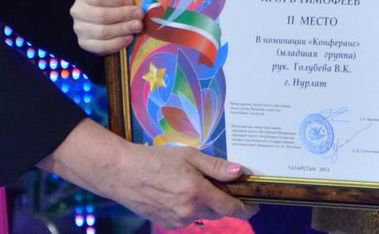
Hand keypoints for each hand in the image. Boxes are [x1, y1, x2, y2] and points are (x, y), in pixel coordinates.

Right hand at [43, 120, 255, 227]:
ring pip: (203, 214)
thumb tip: (240, 172)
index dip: (247, 207)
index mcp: (197, 192)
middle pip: (219, 212)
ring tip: (195, 183)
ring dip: (207, 203)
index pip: (231, 208)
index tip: (255, 203)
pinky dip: (191, 207)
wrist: (122, 173)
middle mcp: (189, 211)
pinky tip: (180, 191)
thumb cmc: (155, 159)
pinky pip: (188, 217)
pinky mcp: (167, 223)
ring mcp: (178, 220)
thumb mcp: (188, 155)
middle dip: (226, 202)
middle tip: (227, 186)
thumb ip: (216, 166)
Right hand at [71, 0, 141, 54]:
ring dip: (123, 30)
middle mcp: (77, 11)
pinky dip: (117, 43)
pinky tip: (129, 38)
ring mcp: (79, 29)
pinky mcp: (84, 43)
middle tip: (140, 15)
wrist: (98, 14)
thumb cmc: (108, 0)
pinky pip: (101, 46)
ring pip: (102, 32)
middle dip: (124, 15)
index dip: (117, 0)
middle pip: (102, 15)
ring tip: (138, 26)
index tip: (132, 1)